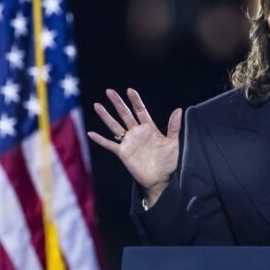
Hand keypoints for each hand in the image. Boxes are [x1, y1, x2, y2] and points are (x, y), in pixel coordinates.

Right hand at [87, 88, 181, 205]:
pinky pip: (109, 145)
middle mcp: (137, 133)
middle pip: (125, 114)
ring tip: (97, 105)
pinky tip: (91, 133)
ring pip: (114, 126)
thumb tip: (178, 109)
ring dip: (106, 116)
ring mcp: (129, 142)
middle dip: (117, 103)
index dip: (135, 100)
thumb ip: (174, 126)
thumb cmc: (168, 162)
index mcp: (149, 128)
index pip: (140, 110)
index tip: (129, 90)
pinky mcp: (123, 153)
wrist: (160, 179)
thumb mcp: (173, 142)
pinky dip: (100, 140)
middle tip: (109, 91)